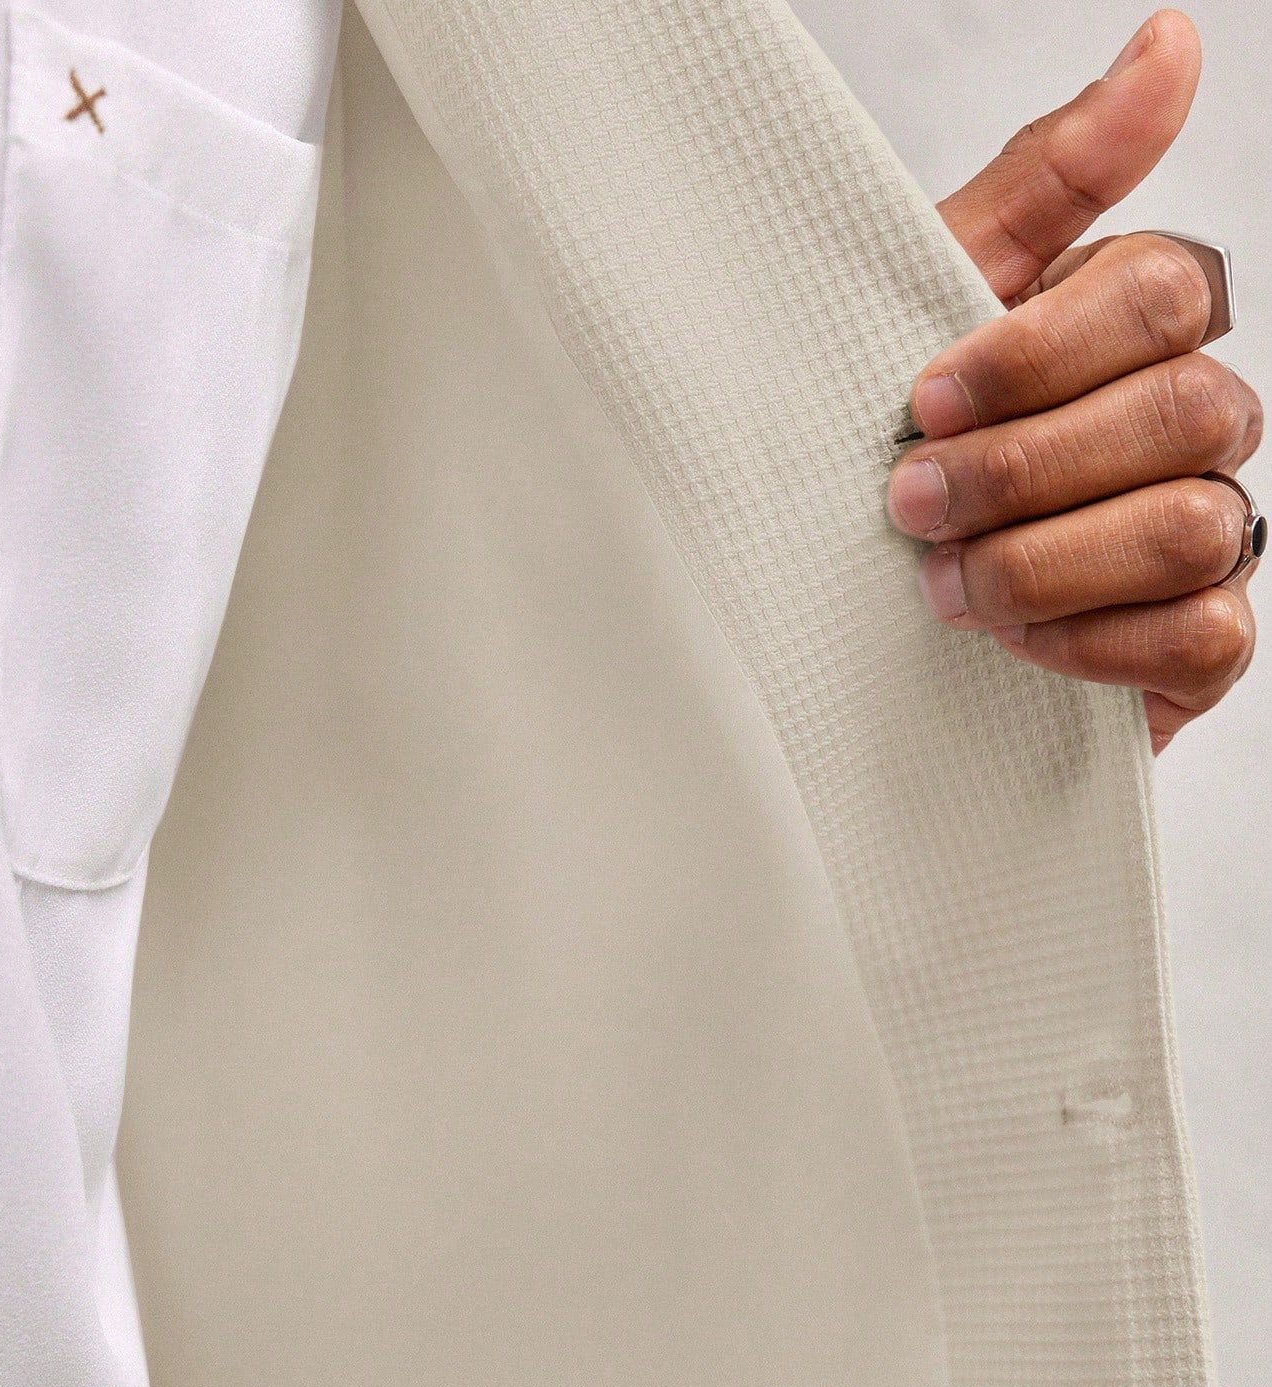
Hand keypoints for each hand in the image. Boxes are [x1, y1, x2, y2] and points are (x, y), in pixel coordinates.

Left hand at [887, 9, 1262, 753]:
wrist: (857, 593)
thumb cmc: (903, 436)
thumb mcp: (943, 295)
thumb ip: (1053, 175)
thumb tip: (1173, 40)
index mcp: (1139, 324)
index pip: (1161, 293)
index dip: (1034, 355)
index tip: (922, 402)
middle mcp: (1193, 420)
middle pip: (1187, 410)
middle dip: (1026, 469)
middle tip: (914, 505)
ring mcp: (1210, 530)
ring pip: (1195, 527)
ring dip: (1047, 564)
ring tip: (948, 586)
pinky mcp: (1200, 639)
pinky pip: (1204, 636)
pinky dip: (1095, 645)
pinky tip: (1016, 644)